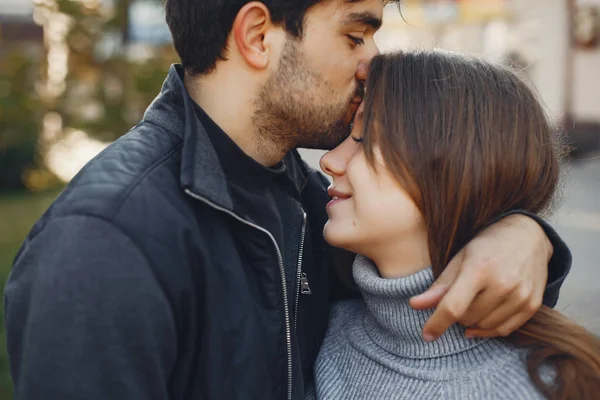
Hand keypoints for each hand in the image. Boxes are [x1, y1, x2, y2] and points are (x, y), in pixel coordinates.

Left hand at [409, 214, 552, 340]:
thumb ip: (439, 285)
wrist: (528, 235)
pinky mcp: (532, 305)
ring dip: (471, 321)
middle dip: (456, 313)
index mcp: (479, 269)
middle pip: (467, 318)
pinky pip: (503, 330)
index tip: (427, 334)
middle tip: (458, 297)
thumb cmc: (487, 244)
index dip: (437, 323)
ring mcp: (520, 296)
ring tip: (471, 302)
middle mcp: (503, 284)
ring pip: (484, 326)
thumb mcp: (460, 258)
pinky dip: (488, 330)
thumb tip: (414, 306)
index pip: (454, 306)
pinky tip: (480, 321)